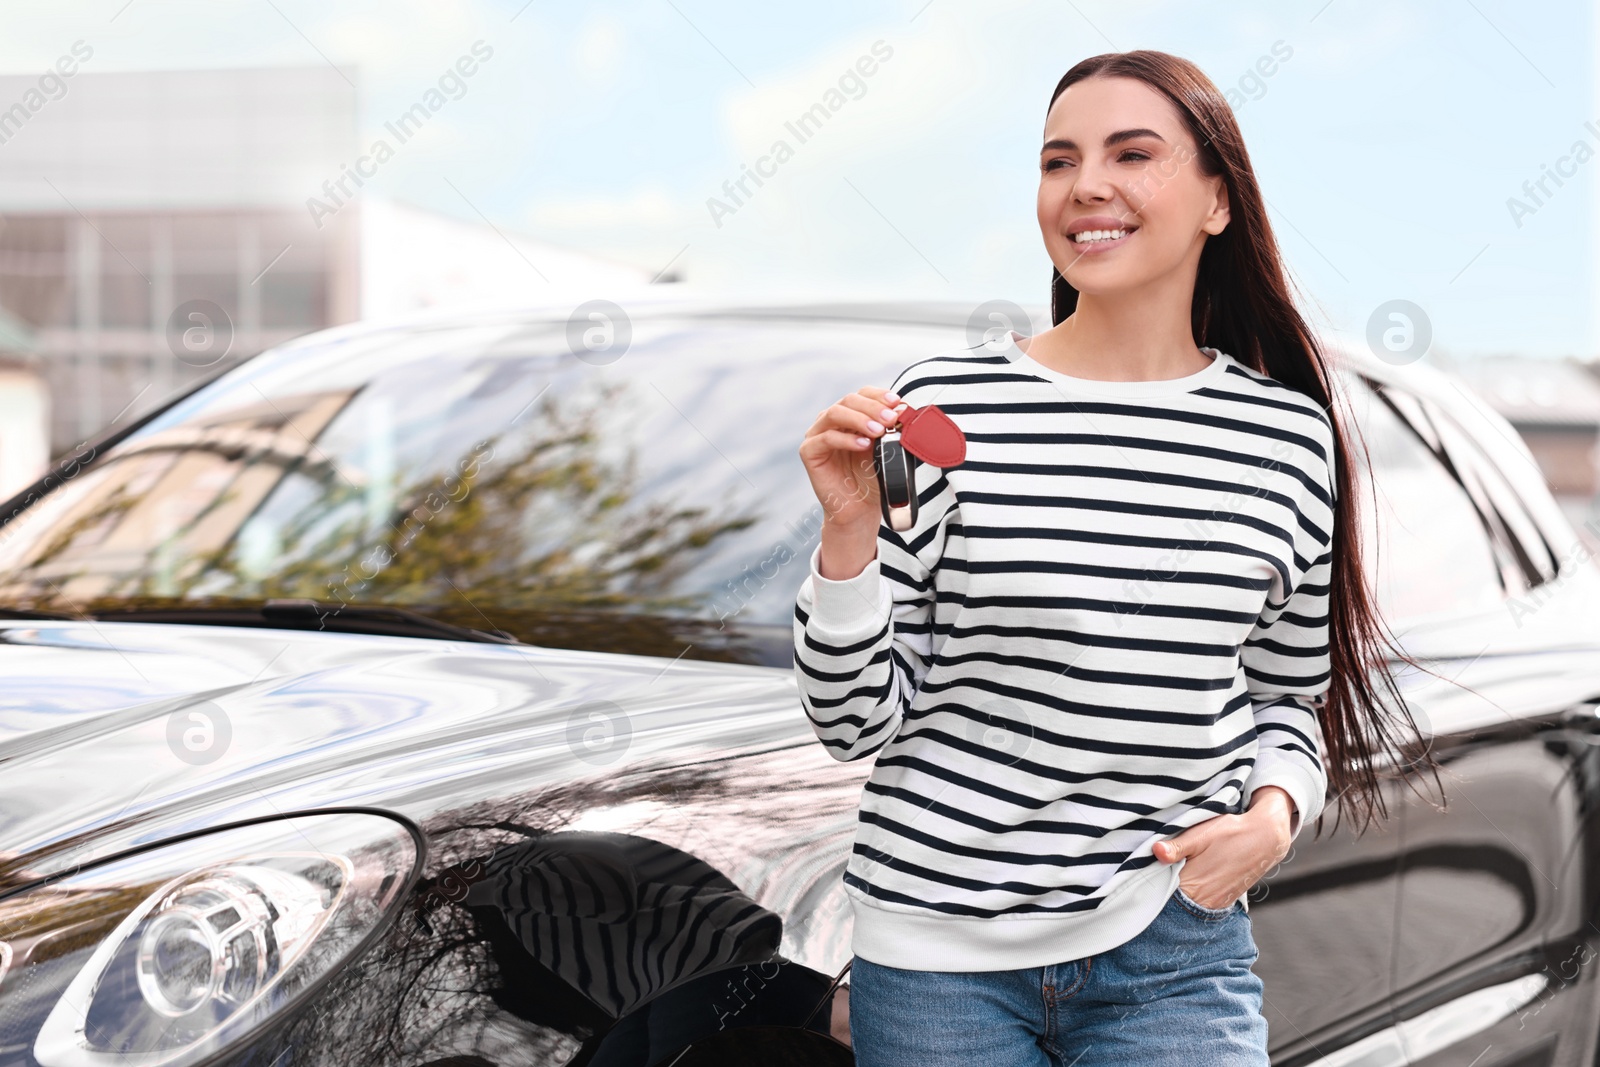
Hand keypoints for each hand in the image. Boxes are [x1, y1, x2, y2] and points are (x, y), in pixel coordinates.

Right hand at [798, 386, 903, 578]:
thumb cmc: (873, 478)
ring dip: (859, 419)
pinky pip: (826, 438)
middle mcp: (831, 421)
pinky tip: (863, 445)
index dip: (878, 395)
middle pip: (848, 400)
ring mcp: (817, 434)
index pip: (862, 394)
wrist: (859, 509)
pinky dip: (846, 439)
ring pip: (835, 413)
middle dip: (872, 407)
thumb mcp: (886, 450)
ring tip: (878, 431)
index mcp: (850, 416)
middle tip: (891, 419)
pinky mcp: (809, 452)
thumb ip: (891, 430)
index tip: (897, 402)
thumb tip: (903, 410)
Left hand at [1152, 786, 1294, 910]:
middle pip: (1173, 900)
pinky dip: (1192, 894)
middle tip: (1156, 870)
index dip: (1151, 881)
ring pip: (1186, 902)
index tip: (1143, 872)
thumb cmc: (1230, 833)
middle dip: (1163, 887)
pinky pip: (1201, 903)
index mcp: (1193, 885)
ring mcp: (1216, 904)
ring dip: (1178, 891)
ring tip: (1175, 872)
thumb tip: (1155, 851)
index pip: (1161, 892)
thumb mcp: (1200, 835)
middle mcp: (1204, 901)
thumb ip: (1176, 846)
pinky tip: (1190, 878)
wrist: (1265, 839)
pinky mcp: (1224, 902)